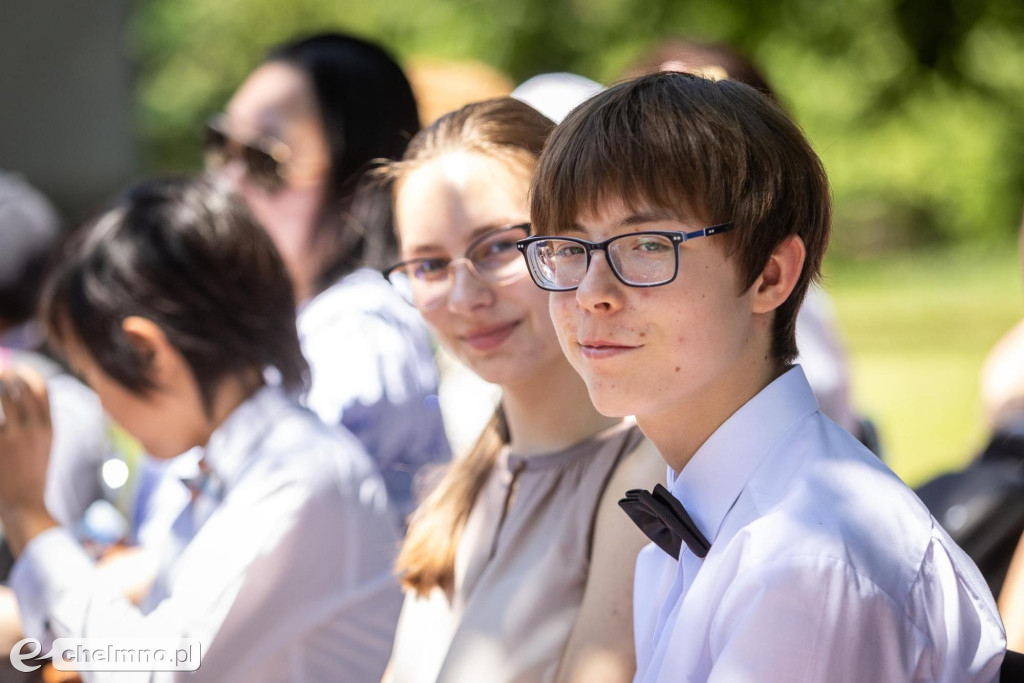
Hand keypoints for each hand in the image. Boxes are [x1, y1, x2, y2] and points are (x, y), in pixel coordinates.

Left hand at [0, 367, 56, 554]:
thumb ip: (39, 422)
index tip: (18, 368)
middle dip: (6, 377)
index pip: (42, 390)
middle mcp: (32, 429)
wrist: (24, 505)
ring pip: (4, 399)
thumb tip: (23, 395)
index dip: (28, 374)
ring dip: (0, 389)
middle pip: (19, 389)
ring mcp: (12, 438)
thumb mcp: (45, 445)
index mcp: (49, 428)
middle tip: (0, 375)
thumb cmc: (32, 474)